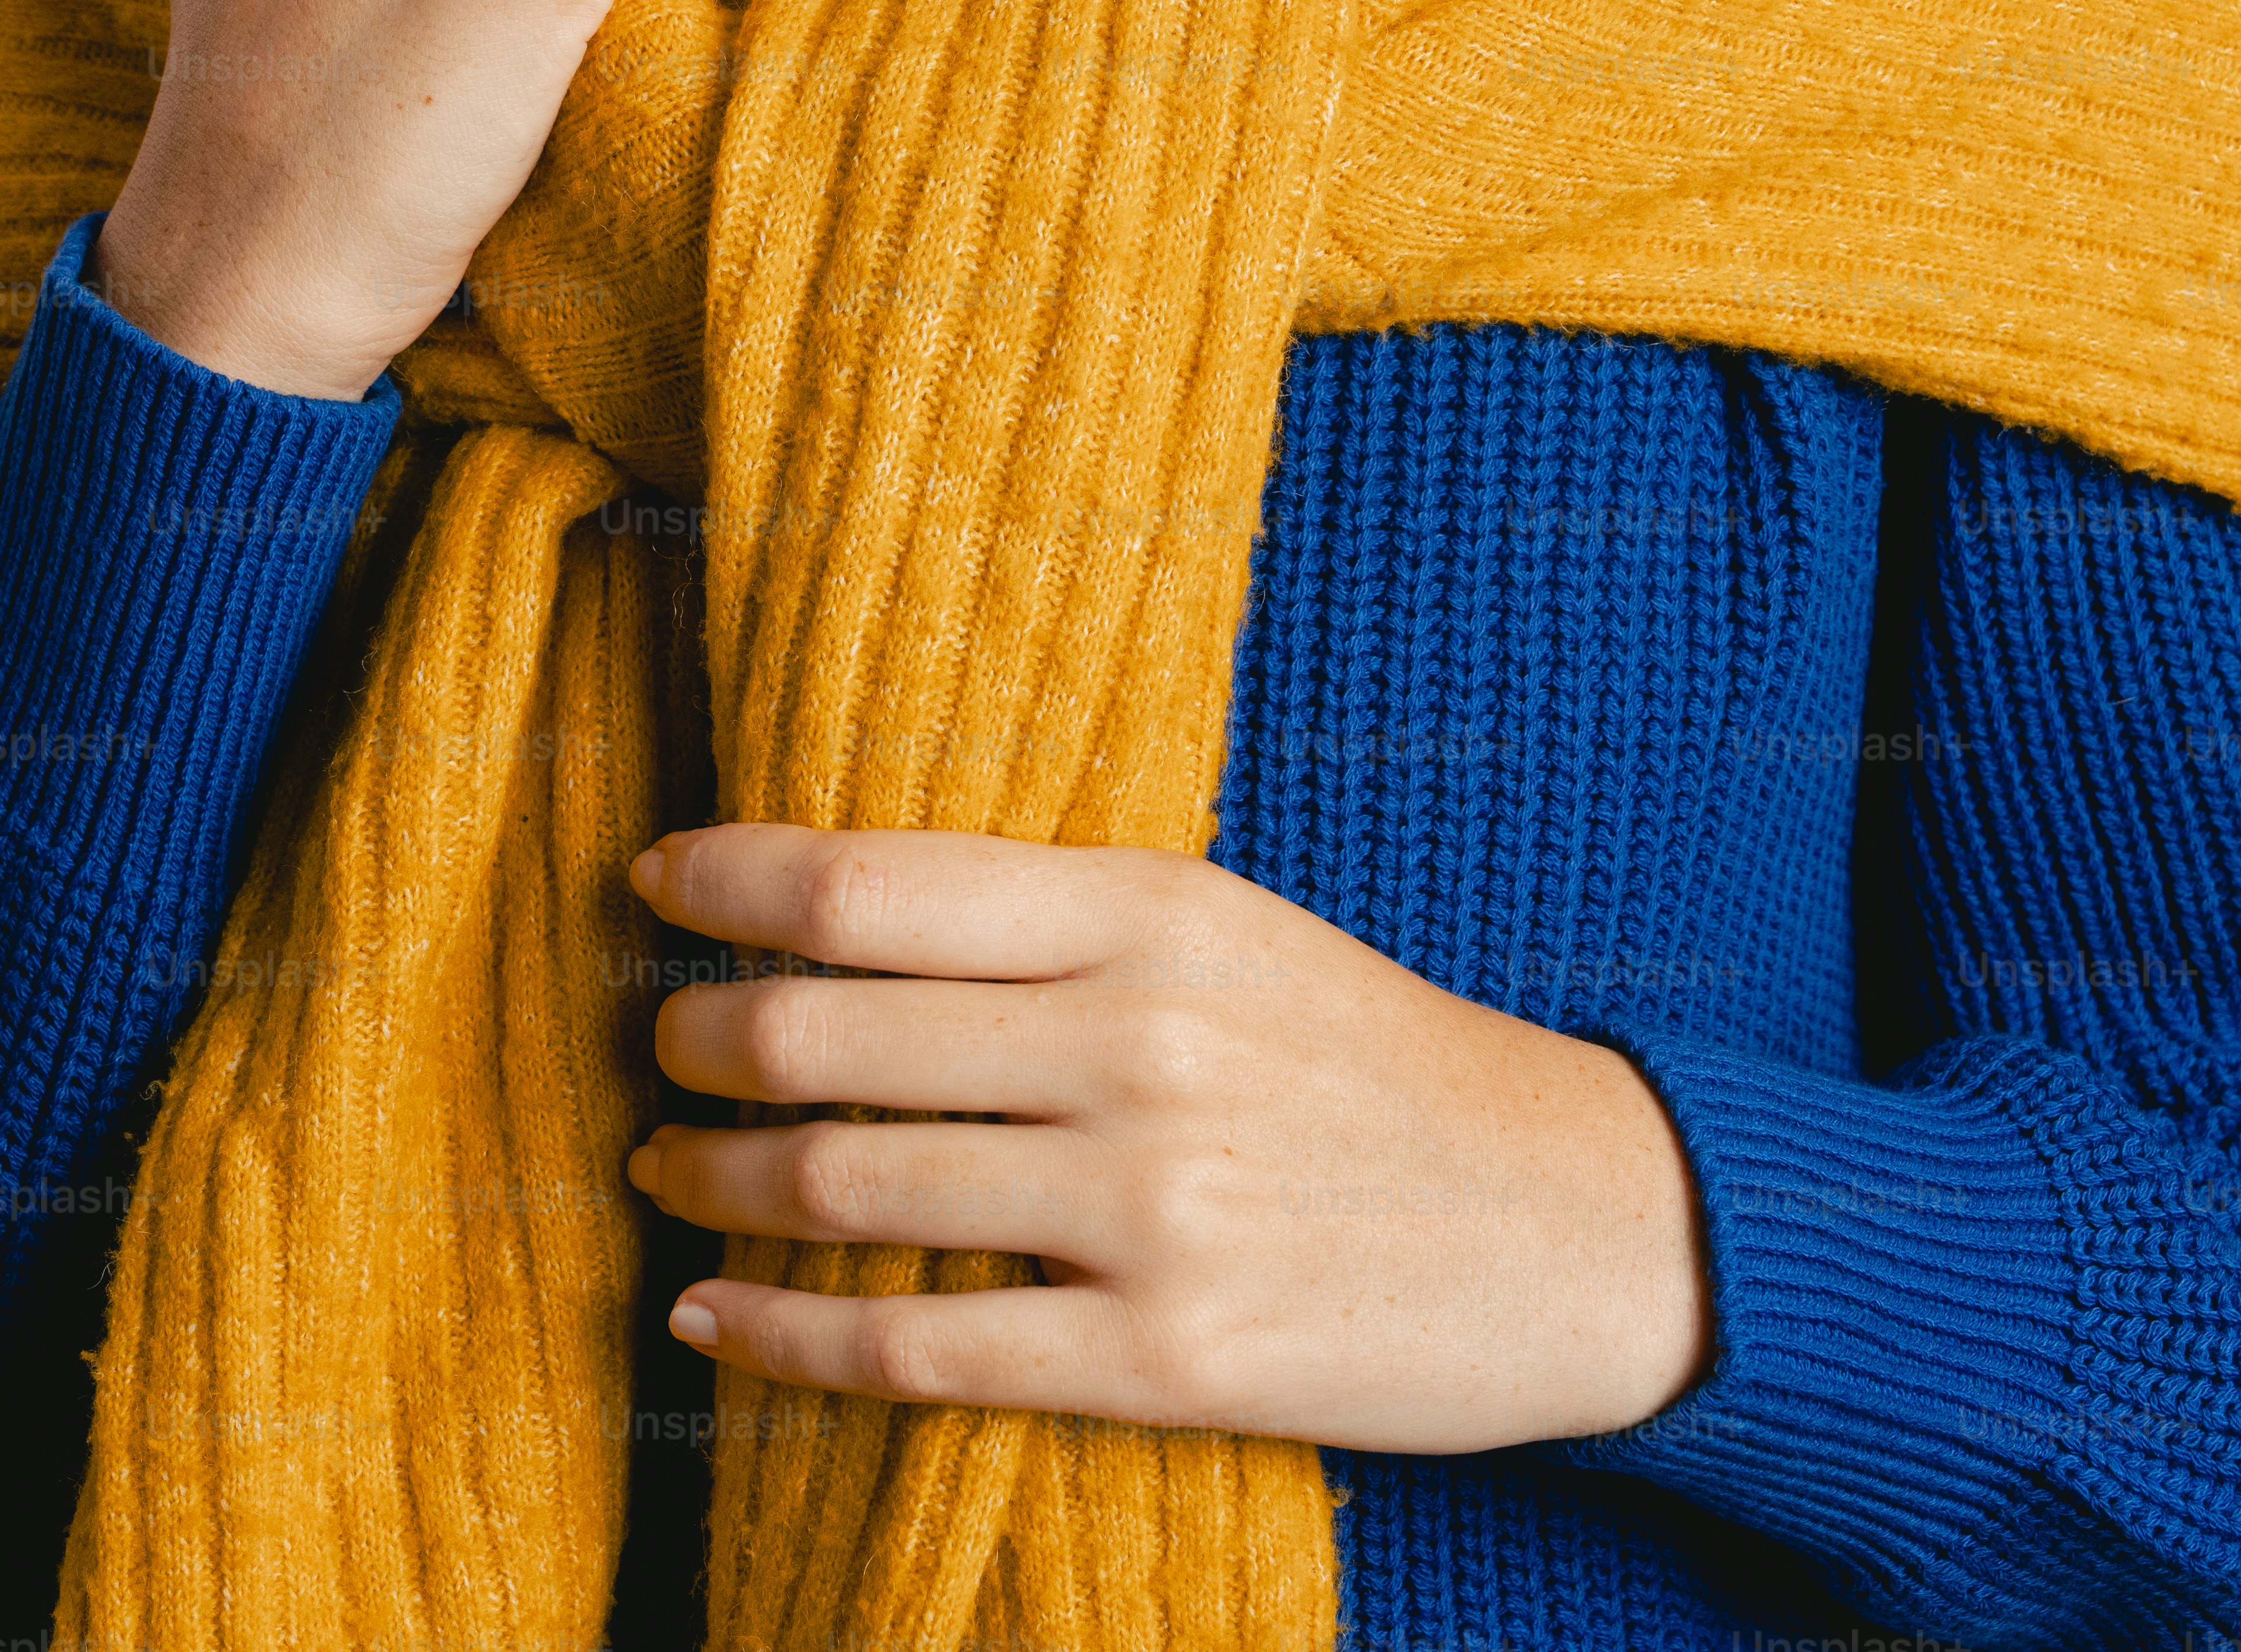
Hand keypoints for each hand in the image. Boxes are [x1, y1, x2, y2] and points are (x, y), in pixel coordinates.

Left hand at [622, 824, 1712, 1455]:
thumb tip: (846, 916)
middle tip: (658, 1046)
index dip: (728, 882)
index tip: (653, 889)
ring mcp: (1151, 1209)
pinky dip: (778, 1337)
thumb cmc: (1381, 1067)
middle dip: (700, 1041)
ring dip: (713, 1181)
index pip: (871, 882)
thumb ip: (1059, 923)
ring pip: (843, 1189)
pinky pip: (912, 1348)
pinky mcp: (1166, 1358)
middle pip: (827, 1034)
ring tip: (667, 1168)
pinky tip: (712, 1320)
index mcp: (1155, 915)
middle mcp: (1137, 1047)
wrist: (1587, 1224)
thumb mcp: (1233, 935)